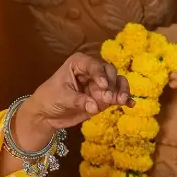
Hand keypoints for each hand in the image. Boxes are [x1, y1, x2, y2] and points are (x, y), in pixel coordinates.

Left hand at [18, 53, 133, 140]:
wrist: (46, 114)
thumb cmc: (49, 98)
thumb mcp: (61, 98)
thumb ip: (78, 100)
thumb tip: (96, 106)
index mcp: (79, 63)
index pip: (94, 65)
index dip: (100, 74)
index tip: (102, 86)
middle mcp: (92, 71)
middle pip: (109, 72)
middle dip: (111, 85)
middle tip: (109, 99)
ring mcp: (99, 84)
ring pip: (117, 82)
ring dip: (121, 91)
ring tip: (122, 101)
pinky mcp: (104, 97)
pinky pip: (117, 95)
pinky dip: (125, 99)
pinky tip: (130, 105)